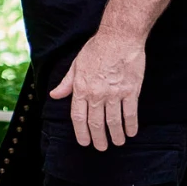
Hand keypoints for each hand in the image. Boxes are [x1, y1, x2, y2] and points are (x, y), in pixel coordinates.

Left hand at [50, 30, 145, 149]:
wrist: (119, 37)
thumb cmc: (96, 49)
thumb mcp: (76, 65)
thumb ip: (66, 83)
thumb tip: (54, 96)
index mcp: (81, 88)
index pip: (78, 117)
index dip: (81, 132)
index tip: (84, 142)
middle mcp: (96, 94)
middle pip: (96, 123)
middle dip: (98, 138)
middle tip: (101, 148)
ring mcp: (114, 93)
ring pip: (114, 121)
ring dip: (116, 135)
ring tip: (117, 142)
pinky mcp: (131, 90)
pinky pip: (130, 113)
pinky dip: (131, 125)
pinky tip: (131, 132)